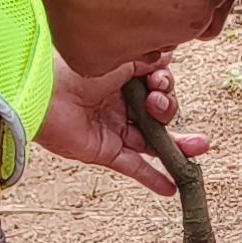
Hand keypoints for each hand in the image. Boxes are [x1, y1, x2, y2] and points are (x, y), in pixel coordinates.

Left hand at [37, 55, 196, 192]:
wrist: (42, 92)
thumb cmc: (73, 68)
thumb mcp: (118, 57)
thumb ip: (147, 60)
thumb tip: (168, 56)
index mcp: (122, 79)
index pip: (157, 85)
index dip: (165, 85)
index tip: (159, 81)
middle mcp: (119, 104)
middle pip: (159, 114)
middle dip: (168, 108)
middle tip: (157, 103)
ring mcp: (114, 129)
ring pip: (153, 141)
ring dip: (178, 146)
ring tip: (199, 147)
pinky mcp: (105, 151)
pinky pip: (133, 167)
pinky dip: (153, 178)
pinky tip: (172, 187)